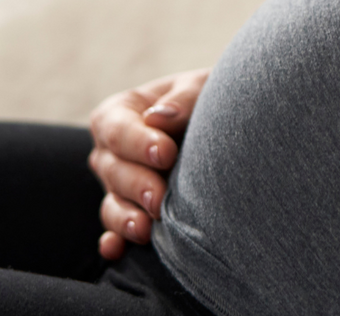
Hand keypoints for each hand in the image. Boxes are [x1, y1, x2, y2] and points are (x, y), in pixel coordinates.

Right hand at [87, 68, 209, 259]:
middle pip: (113, 170)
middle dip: (136, 185)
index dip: (138, 143)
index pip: (116, 130)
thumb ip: (183, 99)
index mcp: (120, 113)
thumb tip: (159, 117)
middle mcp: (112, 151)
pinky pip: (116, 229)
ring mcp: (119, 184)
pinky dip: (115, 239)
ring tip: (145, 229)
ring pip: (113, 203)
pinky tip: (117, 250)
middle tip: (160, 198)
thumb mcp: (201, 87)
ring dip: (126, 218)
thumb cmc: (209, 98)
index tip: (166, 153)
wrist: (227, 122)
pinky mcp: (131, 210)